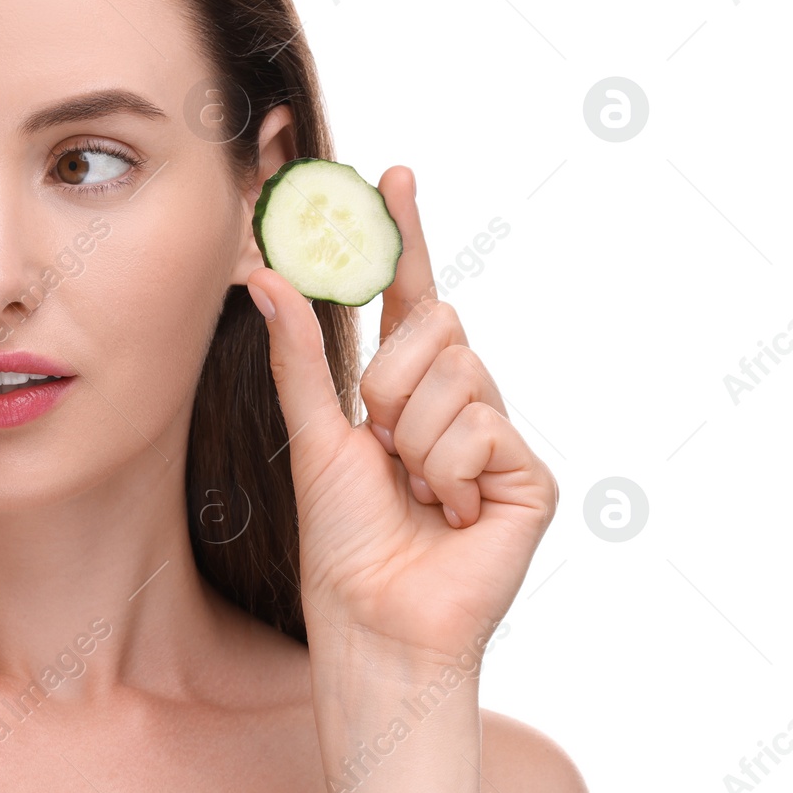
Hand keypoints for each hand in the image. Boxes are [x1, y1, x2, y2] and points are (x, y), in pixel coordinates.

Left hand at [246, 165, 555, 663]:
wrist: (373, 617)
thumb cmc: (341, 537)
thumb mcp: (314, 431)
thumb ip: (298, 352)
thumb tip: (265, 273)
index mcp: (404, 390)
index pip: (410, 297)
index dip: (405, 237)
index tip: (395, 174)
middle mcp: (457, 402)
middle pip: (437, 327)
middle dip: (392, 382)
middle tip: (382, 445)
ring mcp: (496, 436)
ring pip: (460, 373)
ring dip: (415, 437)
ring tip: (415, 490)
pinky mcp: (527, 476)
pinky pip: (483, 427)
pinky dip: (448, 471)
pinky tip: (450, 514)